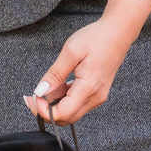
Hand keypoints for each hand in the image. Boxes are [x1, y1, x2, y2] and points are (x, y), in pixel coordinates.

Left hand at [26, 0, 150, 124]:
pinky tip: (59, 84)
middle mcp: (95, 97)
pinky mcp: (96, 93)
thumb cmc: (96, 39)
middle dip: (46, 111)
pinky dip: (64, 99)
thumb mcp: (70, 52)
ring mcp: (97, 97)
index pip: (63, 114)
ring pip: (71, 112)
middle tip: (33, 96)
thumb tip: (40, 91)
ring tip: (48, 85)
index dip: (44, 110)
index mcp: (88, 88)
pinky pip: (77, 104)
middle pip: (67, 118)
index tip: (34, 97)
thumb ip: (54, 74)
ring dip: (55, 104)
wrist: (117, 33)